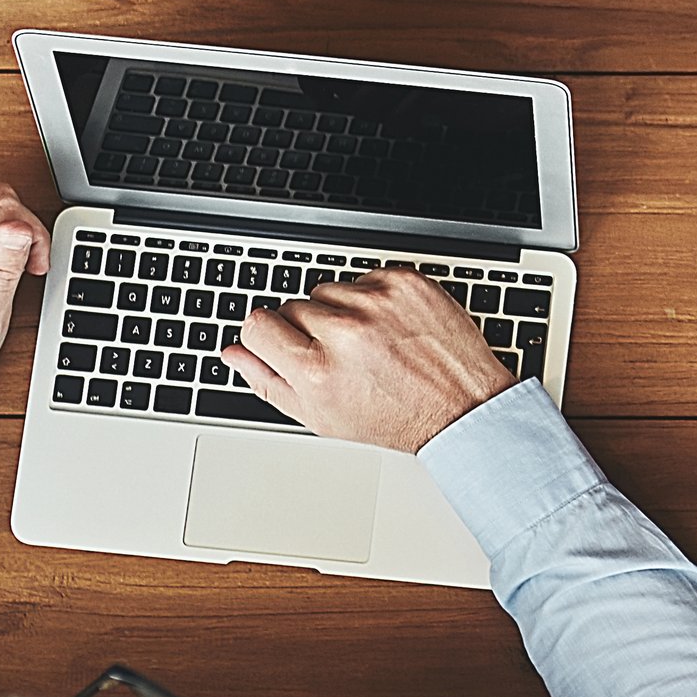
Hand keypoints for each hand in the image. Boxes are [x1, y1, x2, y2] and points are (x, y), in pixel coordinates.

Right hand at [228, 267, 509, 453]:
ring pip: (326, 290)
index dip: (268, 337)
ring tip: (367, 344)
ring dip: (339, 312)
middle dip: (307, 330)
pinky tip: (388, 328)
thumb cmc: (395, 418)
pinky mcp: (404, 283)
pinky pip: (364, 278)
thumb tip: (233, 353)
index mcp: (317, 371)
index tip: (283, 345)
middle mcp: (345, 332)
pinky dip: (371, 299)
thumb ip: (269, 382)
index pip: (257, 325)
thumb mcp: (322, 418)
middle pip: (290, 306)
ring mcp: (377, 302)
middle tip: (338, 357)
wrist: (462, 405)